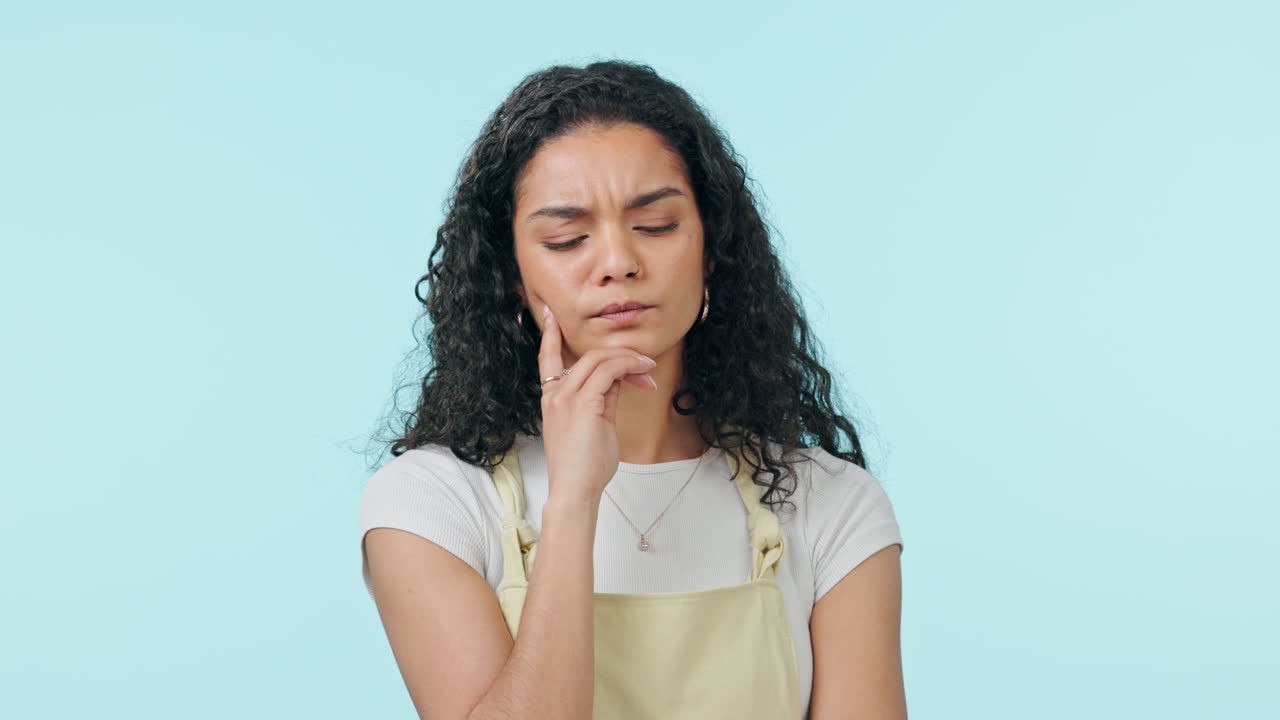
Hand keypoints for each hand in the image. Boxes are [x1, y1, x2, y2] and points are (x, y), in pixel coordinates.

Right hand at [536, 305, 658, 503]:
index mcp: (552, 399)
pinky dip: (629, 367)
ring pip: (599, 359)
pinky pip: (609, 371)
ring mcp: (566, 397)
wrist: (574, 491)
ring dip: (629, 360)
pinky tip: (644, 374)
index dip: (550, 335)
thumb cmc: (583, 467)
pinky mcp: (582, 403)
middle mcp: (555, 394)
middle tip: (645, 367)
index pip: (547, 358)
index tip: (550, 314)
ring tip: (648, 370)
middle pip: (588, 356)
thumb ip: (603, 398)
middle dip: (620, 356)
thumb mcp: (594, 425)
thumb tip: (619, 379)